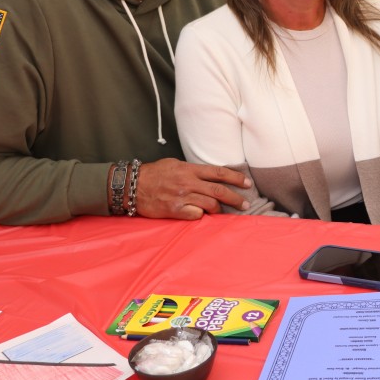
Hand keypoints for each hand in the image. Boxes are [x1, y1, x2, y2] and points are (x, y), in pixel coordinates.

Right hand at [134, 159, 251, 219]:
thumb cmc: (154, 174)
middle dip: (236, 198)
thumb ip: (192, 170)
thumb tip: (209, 175)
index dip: (236, 178)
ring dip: (220, 209)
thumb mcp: (174, 164)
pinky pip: (196, 215)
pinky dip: (201, 215)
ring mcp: (182, 197)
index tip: (247, 183)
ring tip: (223, 211)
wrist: (132, 186)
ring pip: (210, 204)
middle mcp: (188, 182)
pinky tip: (201, 214)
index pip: (219, 172)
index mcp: (189, 169)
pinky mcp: (175, 210)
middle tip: (246, 204)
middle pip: (219, 190)